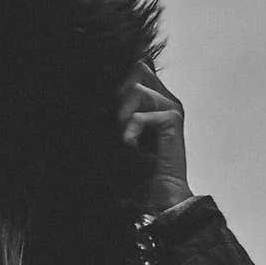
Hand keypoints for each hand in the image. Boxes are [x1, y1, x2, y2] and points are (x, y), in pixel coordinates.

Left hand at [118, 61, 193, 215]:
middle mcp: (164, 98)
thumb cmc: (137, 168)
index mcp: (153, 99)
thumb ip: (115, 111)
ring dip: (122, 115)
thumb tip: (93, 92)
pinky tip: (130, 146)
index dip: (117, 77)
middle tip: (115, 120)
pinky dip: (130, 132)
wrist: (161, 196)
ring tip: (124, 137)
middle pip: (136, 69)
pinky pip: (140, 115)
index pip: (136, 68)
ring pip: (135, 90)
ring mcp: (171, 107)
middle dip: (118, 91)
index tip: (103, 101)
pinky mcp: (172, 119)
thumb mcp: (120, 134)